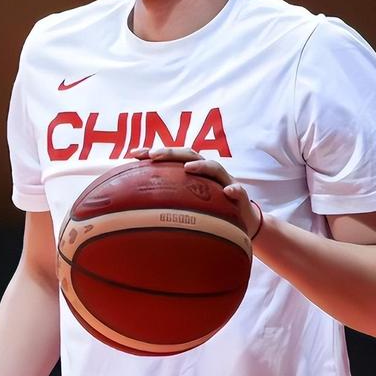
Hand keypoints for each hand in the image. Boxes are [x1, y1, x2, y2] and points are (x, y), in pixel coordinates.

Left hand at [132, 147, 262, 240]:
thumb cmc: (209, 211)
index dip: (153, 153)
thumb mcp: (187, 204)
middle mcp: (208, 172)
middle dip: (171, 152)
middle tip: (154, 155)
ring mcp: (225, 181)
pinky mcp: (240, 196)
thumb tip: (132, 208)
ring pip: (214, 168)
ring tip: (188, 168)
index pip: (171, 157)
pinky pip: (238, 191)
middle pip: (190, 155)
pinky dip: (233, 190)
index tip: (133, 153)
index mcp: (193, 172)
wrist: (242, 222)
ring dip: (201, 166)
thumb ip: (166, 201)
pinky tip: (228, 192)